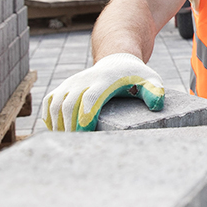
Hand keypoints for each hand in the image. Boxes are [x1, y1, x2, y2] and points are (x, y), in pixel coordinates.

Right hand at [41, 53, 163, 131]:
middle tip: (76, 146)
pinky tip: (57, 132)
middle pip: (69, 104)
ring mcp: (72, 83)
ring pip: (56, 104)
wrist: (117, 60)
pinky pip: (50, 102)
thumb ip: (155, 91)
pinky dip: (50, 118)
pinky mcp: (64, 87)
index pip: (91, 98)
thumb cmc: (136, 75)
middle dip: (70, 126)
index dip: (86, 116)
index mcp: (106, 80)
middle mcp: (85, 80)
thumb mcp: (150, 80)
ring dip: (58, 125)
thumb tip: (157, 105)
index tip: (87, 135)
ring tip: (67, 143)